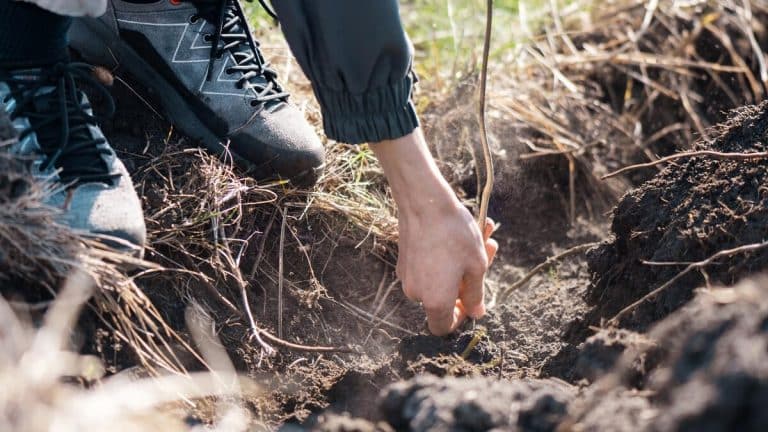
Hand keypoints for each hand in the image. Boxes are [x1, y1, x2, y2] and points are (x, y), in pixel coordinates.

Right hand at [399, 211, 497, 333]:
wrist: (424, 203)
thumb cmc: (454, 236)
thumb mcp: (476, 267)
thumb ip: (476, 294)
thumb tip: (476, 313)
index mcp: (435, 301)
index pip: (443, 327)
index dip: (460, 318)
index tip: (471, 301)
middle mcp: (416, 293)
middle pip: (445, 298)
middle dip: (469, 278)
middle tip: (489, 252)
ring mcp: (407, 276)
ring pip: (439, 277)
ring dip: (462, 261)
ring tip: (483, 234)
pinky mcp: (404, 259)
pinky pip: (428, 265)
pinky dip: (445, 254)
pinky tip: (462, 232)